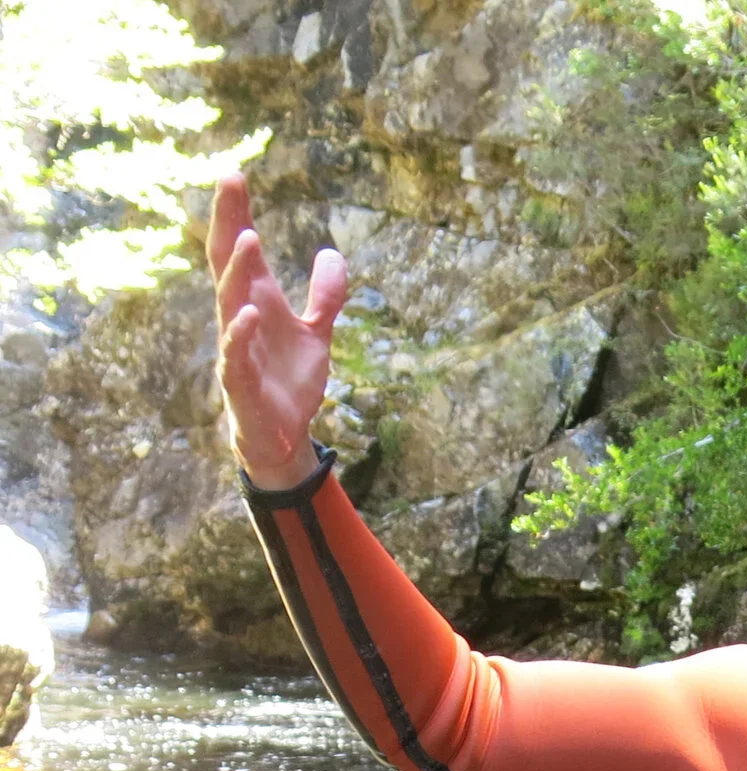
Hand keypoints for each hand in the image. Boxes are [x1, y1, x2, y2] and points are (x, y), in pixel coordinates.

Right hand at [209, 172, 346, 490]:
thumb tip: (331, 254)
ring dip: (237, 272)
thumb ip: (325, 297)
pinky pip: (234, 354)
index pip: (241, 250)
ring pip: (229, 302)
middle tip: (230, 182)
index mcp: (257, 301)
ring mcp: (236, 348)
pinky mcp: (240, 382)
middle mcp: (240, 317)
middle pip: (227, 263)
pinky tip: (248, 313)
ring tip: (248, 237)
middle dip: (228, 222)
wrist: (283, 434)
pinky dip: (240, 333)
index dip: (236, 213)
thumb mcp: (317, 334)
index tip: (234, 173)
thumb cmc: (289, 380)